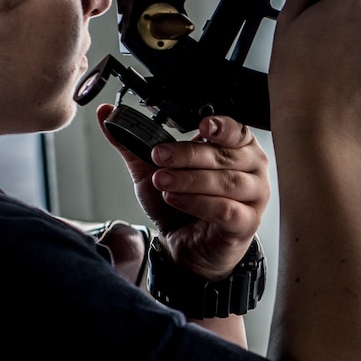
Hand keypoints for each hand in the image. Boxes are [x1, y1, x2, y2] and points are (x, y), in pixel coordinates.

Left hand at [96, 104, 269, 279]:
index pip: (236, 130)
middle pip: (225, 155)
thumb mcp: (153, 168)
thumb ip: (132, 141)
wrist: (186, 247)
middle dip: (188, 155)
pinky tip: (176, 199)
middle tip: (159, 156)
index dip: (221, 126)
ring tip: (162, 181)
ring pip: (226, 182)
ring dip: (189, 180)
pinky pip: (226, 210)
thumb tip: (106, 114)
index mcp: (237, 146)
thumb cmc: (181, 204)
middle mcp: (252, 168)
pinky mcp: (246, 223)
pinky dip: (198, 203)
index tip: (202, 125)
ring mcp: (254, 197)